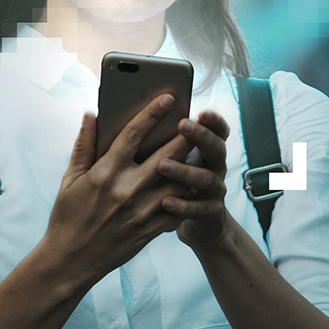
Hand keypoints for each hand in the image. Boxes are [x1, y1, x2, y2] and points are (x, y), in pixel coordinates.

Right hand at [42, 94, 192, 290]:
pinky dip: (188, 192)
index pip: (133, 135)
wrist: (71, 260)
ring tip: (201, 147)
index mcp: (105, 174)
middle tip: (197, 117)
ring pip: (178, 180)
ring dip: (192, 162)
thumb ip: (84, 145)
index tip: (169, 97)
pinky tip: (195, 180)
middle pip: (165, 155)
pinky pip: (178, 207)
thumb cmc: (68, 216)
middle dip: (184, 133)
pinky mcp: (150, 230)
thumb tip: (91, 115)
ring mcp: (141, 212)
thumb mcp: (70, 179)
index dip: (153, 113)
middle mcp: (126, 190)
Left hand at [156, 108, 231, 249]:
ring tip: (162, 165)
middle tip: (182, 124)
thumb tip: (113, 114)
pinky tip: (165, 201)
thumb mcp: (168, 154)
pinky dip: (183, 205)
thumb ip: (154, 135)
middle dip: (200, 136)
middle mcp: (214, 165)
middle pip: (215, 148)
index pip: (216, 128)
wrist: (192, 218)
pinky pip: (199, 209)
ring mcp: (214, 190)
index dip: (212, 119)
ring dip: (185, 171)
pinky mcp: (210, 212)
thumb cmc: (170, 180)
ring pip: (205, 178)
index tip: (199, 110)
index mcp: (205, 147)